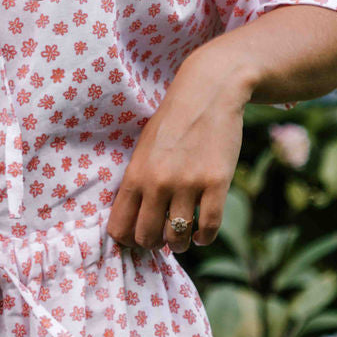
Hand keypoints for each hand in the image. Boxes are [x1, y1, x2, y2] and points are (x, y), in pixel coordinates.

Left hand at [107, 50, 249, 253]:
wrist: (209, 92)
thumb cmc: (173, 122)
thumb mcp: (144, 148)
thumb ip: (138, 182)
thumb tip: (136, 221)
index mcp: (135, 175)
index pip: (120, 228)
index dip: (129, 241)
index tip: (139, 238)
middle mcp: (158, 183)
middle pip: (147, 238)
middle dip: (154, 244)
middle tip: (163, 237)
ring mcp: (188, 184)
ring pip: (178, 238)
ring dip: (180, 244)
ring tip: (184, 238)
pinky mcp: (216, 183)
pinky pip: (208, 227)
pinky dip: (204, 237)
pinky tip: (202, 232)